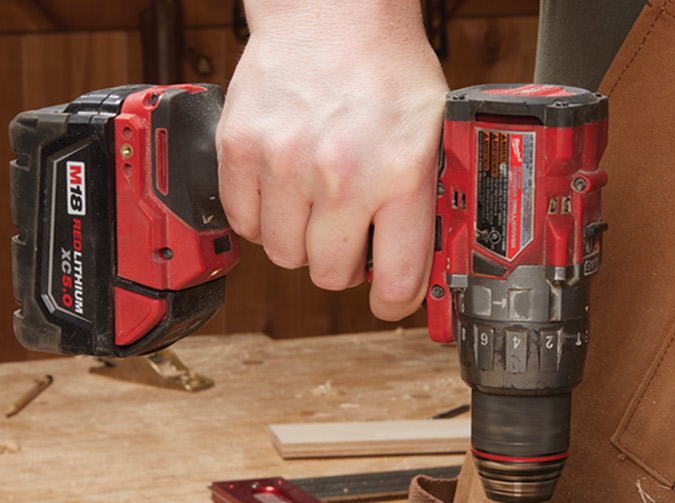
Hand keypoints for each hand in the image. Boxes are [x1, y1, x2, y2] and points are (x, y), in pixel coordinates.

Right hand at [216, 0, 447, 319]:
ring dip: (300, 241)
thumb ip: (425, 202)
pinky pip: (243, 222)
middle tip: (351, 237)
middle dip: (342, 264)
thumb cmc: (387, 68)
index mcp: (400, 175)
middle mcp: (341, 175)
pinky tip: (284, 191)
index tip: (389, 299)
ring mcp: (284, 162)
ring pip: (283, 254)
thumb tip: (427, 263)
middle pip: (329, 275)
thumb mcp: (434, 135)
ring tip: (317, 207)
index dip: (393, 301)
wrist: (333, 10)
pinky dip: (262, 217)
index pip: (396, 280)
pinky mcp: (240, 147)